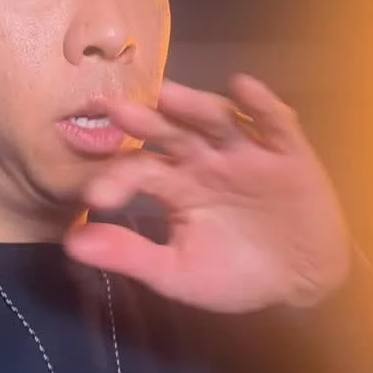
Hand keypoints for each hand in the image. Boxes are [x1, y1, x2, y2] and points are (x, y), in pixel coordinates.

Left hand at [65, 74, 349, 312]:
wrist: (302, 283)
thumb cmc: (235, 273)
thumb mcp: (177, 272)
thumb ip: (128, 255)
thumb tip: (70, 242)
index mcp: (176, 183)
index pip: (138, 169)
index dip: (117, 177)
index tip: (94, 196)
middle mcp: (206, 158)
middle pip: (172, 131)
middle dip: (145, 120)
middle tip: (113, 108)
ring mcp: (246, 151)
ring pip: (217, 120)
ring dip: (194, 105)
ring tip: (169, 95)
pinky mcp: (288, 152)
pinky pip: (274, 122)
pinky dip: (260, 104)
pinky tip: (243, 89)